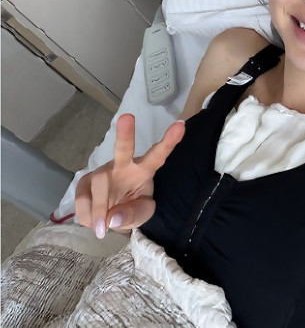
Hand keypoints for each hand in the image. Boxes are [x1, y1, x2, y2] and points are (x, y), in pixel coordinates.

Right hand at [75, 113, 184, 237]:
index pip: (158, 155)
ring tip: (102, 228)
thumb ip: (133, 215)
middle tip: (127, 117)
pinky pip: (82, 198)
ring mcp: (102, 172)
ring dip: (100, 208)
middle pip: (124, 149)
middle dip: (126, 134)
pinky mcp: (84, 182)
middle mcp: (123, 166)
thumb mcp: (142, 214)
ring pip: (99, 182)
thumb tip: (112, 218)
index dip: (169, 141)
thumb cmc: (132, 207)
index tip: (180, 125)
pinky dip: (88, 216)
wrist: (110, 218)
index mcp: (144, 170)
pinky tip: (94, 223)